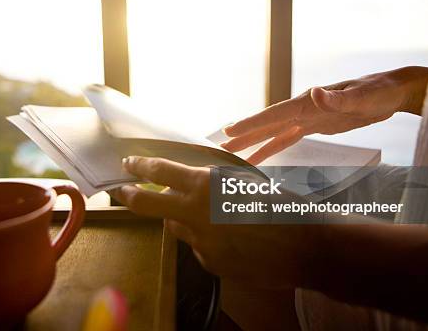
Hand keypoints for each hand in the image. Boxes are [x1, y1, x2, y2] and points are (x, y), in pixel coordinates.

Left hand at [111, 156, 319, 288]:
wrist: (305, 246)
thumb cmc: (281, 205)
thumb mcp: (244, 180)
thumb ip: (213, 180)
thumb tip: (190, 181)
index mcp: (206, 184)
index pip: (161, 171)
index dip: (141, 166)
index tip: (129, 164)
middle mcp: (196, 213)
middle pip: (148, 204)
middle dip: (131, 195)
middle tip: (122, 191)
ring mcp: (201, 241)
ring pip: (177, 227)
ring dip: (183, 219)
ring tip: (212, 217)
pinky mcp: (211, 263)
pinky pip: (200, 247)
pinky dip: (208, 241)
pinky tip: (232, 239)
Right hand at [222, 66, 427, 163]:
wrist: (394, 91)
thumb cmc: (380, 91)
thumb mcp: (363, 95)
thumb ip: (339, 96)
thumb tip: (314, 93)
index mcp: (308, 102)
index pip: (274, 115)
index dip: (251, 124)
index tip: (229, 131)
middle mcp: (303, 109)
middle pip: (266, 125)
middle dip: (243, 136)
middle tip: (218, 147)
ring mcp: (307, 118)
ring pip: (273, 133)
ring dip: (252, 144)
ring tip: (231, 155)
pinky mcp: (315, 126)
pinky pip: (287, 139)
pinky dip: (271, 147)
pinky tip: (259, 157)